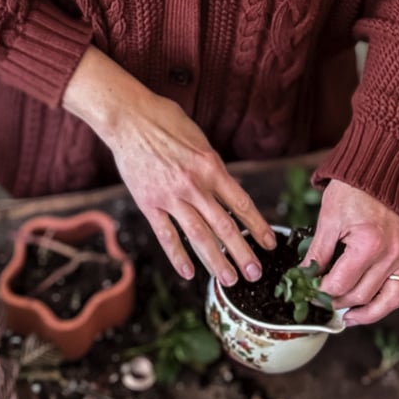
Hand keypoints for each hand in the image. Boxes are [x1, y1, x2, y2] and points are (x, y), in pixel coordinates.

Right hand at [62, 46, 275, 286]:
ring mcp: (170, 196)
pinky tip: (188, 273)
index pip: (241, 203)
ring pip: (198, 236)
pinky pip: (166, 235)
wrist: (129, 117)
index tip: (269, 243)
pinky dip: (177, 256)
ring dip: (215, 261)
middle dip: (242, 253)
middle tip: (256, 274)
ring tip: (229, 281)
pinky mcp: (148, 203)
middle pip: (224, 226)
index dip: (258, 226)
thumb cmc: (166, 121)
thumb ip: (212, 167)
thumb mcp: (199, 139)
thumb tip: (226, 189)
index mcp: (210, 166)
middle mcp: (194, 184)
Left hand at [303, 179, 398, 338]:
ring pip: (390, 300)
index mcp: (369, 244)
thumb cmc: (352, 190)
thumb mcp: (328, 218)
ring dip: (370, 314)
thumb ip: (319, 251)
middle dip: (338, 301)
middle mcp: (391, 254)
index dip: (321, 291)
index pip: (341, 283)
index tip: (309, 291)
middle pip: (362, 294)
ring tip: (350, 318)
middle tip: (322, 300)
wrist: (378, 168)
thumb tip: (305, 277)